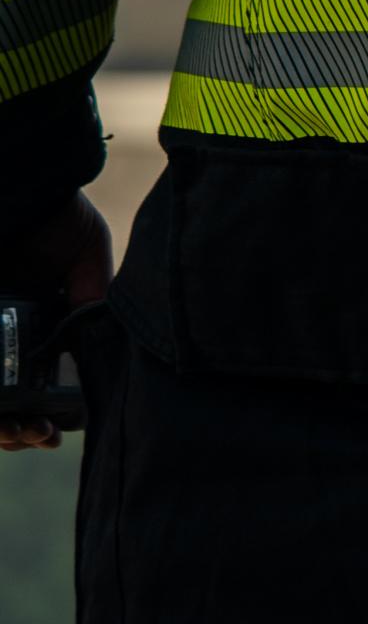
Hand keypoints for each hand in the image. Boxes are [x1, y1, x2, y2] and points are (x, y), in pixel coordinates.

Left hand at [0, 193, 111, 452]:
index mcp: (38, 319)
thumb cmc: (56, 216)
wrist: (24, 187)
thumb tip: (101, 349)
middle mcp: (7, 330)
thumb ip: (94, 298)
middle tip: (37, 436)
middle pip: (8, 397)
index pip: (40, 378)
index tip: (56, 431)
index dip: (47, 412)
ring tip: (20, 434)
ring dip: (2, 426)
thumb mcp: (87, 258)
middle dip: (21, 429)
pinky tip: (3, 419)